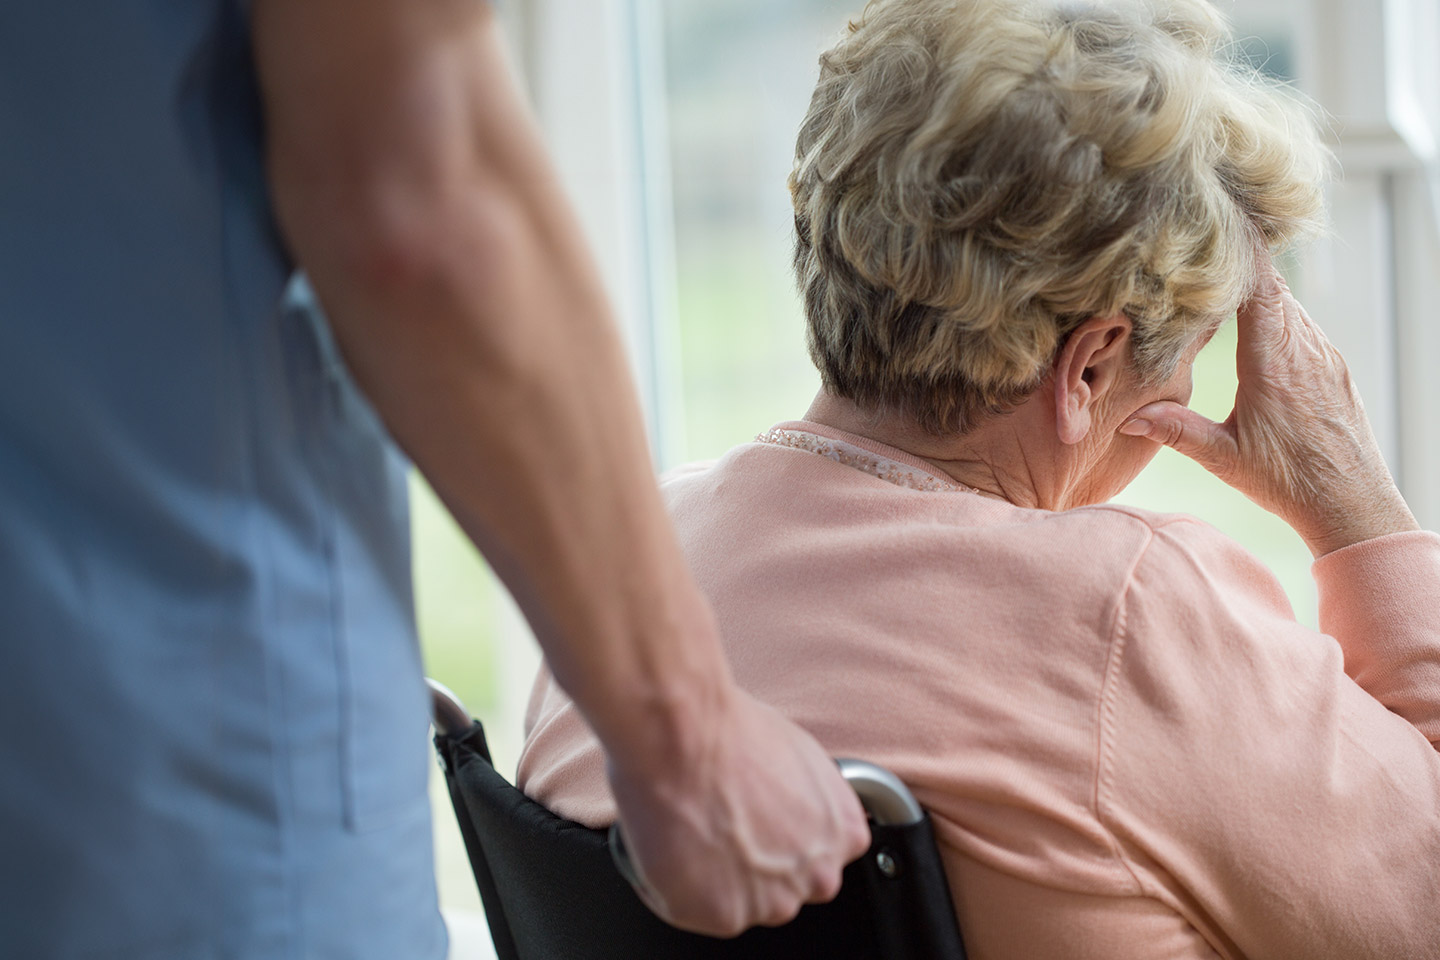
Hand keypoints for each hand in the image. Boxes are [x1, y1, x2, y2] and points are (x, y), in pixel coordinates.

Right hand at [605, 687, 870, 937]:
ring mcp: (772, 902)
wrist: (684, 734)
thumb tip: (785, 806)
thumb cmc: (730, 731)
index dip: (782, 840)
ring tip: (693, 828)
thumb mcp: (798, 756)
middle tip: (721, 826)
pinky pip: (692, 910)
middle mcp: (818, 874)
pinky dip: (674, 886)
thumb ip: (806, 799)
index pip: (820, 857)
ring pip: (741, 904)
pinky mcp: (723, 916)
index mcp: (844, 833)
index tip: (759, 825)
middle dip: (755, 865)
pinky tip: (671, 843)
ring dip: (716, 879)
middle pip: (785, 886)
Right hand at [1118, 251, 1417, 556]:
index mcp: (1272, 362)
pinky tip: (1258, 324)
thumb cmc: (1289, 482)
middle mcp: (1303, 349)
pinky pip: (1304, 325)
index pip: (1258, 286)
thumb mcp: (1223, 457)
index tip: (1218, 223)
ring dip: (1260, 290)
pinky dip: (1279, 314)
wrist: (1351, 503)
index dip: (1240, 251)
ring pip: (1289, 304)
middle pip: (1272, 286)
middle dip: (1241, 265)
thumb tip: (1128, 419)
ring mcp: (1324, 356)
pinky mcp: (1334, 368)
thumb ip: (1174, 430)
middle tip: (1206, 247)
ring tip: (1225, 280)